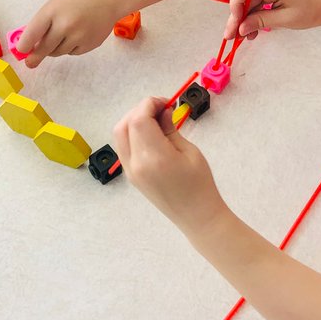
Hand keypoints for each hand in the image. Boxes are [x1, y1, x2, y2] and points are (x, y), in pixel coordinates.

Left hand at [15, 0, 124, 66]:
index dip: (23, 46)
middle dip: (35, 57)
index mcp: (52, 11)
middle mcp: (64, 26)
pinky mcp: (88, 45)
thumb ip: (43, 21)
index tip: (21, 51)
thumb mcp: (57, 2)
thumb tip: (30, 42)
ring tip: (64, 33)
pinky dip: (70, 47)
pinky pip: (72, 53)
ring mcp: (77, 37)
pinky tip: (77, 34)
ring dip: (55, 48)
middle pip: (43, 49)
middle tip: (30, 63)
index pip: (31, 35)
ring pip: (57, 52)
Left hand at [113, 97, 227, 237]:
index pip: (139, 120)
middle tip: (162, 109)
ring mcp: (130, 171)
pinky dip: (132, 133)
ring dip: (133, 120)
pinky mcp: (131, 175)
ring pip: (120, 135)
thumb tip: (162, 111)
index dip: (150, 104)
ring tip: (156, 120)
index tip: (167, 103)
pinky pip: (123, 147)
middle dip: (140, 110)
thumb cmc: (200, 184)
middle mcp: (136, 164)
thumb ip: (170, 129)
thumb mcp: (189, 151)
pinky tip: (150, 133)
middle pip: (124, 125)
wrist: (196, 216)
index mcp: (154, 157)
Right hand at [224, 0, 320, 39]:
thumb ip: (260, 21)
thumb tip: (240, 29)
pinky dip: (255, 12)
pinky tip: (253, 29)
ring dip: (246, 17)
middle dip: (238, 16)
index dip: (235, 6)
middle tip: (233, 37)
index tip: (235, 25)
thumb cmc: (312, 11)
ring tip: (245, 37)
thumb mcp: (285, 19)